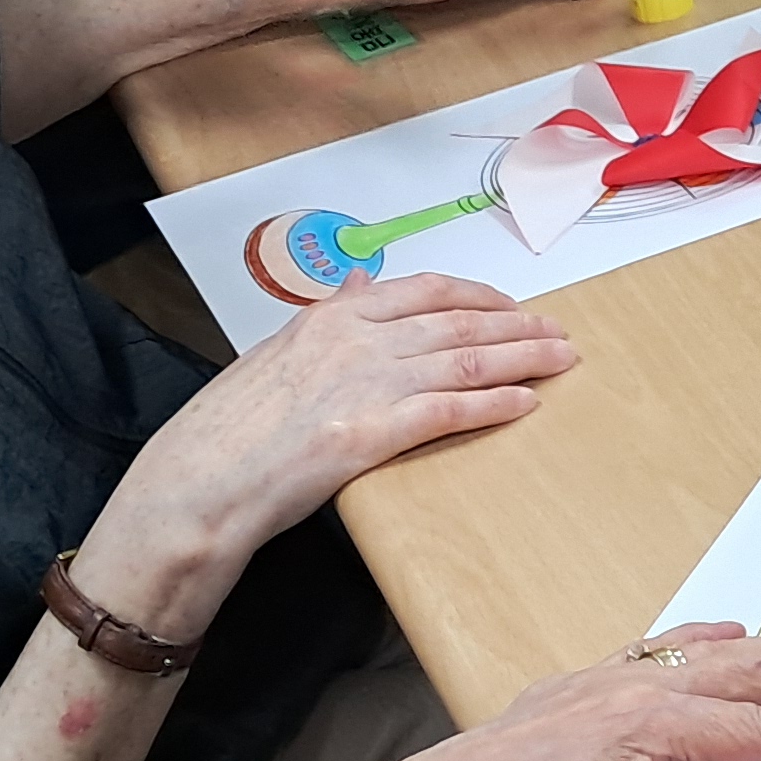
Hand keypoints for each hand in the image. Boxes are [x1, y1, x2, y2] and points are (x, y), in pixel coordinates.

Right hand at [92, 271, 574, 602]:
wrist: (200, 481)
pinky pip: (448, 409)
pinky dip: (493, 404)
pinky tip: (524, 404)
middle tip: (560, 334)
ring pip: (464, 359)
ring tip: (560, 361)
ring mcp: (363, 383)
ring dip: (522, 358)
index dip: (482, 297)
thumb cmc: (235, 425)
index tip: (514, 306)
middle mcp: (355, 339)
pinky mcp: (369, 433)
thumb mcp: (280, 351)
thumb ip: (329, 314)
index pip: (427, 290)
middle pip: (459, 322)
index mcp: (334, 315)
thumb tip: (362, 279)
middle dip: (518, 327)